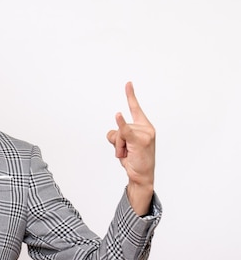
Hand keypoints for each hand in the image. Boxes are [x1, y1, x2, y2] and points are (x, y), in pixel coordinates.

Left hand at [106, 82, 155, 214]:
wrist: (141, 176)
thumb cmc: (134, 160)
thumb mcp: (124, 144)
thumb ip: (117, 134)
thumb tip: (113, 132)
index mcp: (144, 126)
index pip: (135, 108)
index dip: (131, 95)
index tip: (128, 83)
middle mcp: (146, 128)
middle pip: (118, 127)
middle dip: (117, 142)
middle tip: (127, 152)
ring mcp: (144, 133)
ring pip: (118, 133)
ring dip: (118, 147)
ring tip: (127, 154)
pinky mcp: (140, 140)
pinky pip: (126, 130)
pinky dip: (121, 124)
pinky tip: (118, 115)